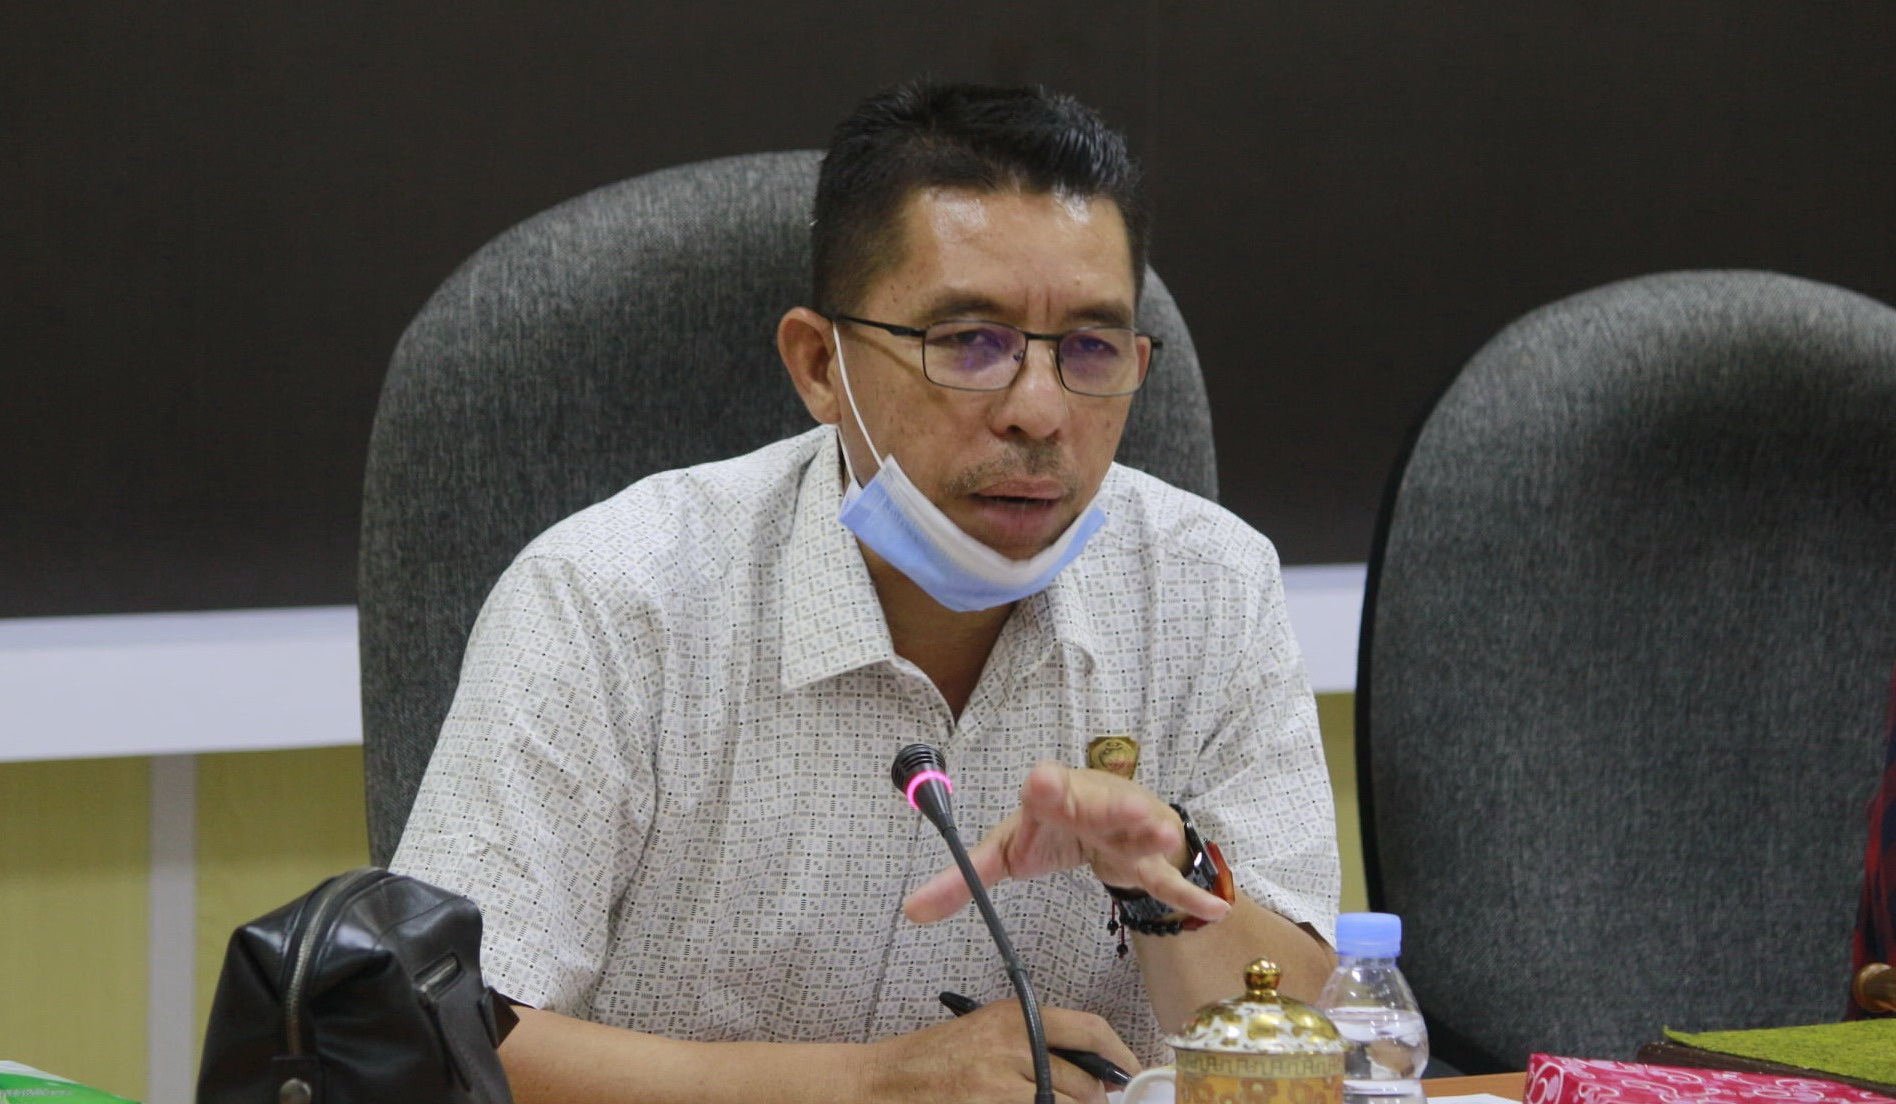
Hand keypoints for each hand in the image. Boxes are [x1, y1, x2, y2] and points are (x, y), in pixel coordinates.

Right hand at [857, 999, 1138, 1103]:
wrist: (882, 1082)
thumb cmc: (934, 1060)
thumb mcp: (986, 1034)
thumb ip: (1037, 1046)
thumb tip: (1096, 1073)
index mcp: (1015, 1017)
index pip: (1089, 1029)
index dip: (1121, 1055)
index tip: (1132, 1074)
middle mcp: (1012, 1044)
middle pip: (1085, 1081)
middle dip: (1098, 1102)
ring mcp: (1000, 1082)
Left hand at [902, 762, 1230, 925]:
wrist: (1103, 822)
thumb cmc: (1054, 829)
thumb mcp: (1007, 851)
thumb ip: (964, 880)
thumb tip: (911, 911)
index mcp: (1052, 798)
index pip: (1045, 791)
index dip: (1046, 788)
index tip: (1042, 782)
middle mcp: (1093, 804)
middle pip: (1100, 803)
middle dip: (1110, 804)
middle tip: (1123, 804)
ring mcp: (1127, 830)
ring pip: (1141, 830)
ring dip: (1155, 833)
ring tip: (1167, 836)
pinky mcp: (1149, 858)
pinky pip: (1167, 880)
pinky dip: (1188, 896)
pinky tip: (1213, 912)